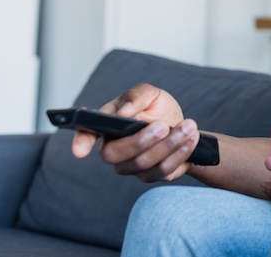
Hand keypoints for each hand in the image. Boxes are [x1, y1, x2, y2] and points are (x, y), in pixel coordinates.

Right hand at [70, 83, 199, 182]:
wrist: (183, 125)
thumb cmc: (158, 109)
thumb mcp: (151, 94)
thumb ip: (136, 96)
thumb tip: (124, 112)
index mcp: (107, 126)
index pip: (85, 134)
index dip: (81, 142)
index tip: (80, 151)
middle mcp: (114, 150)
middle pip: (115, 155)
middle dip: (142, 141)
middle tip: (164, 125)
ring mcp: (131, 167)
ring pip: (143, 163)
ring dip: (170, 144)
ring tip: (188, 127)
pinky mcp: (151, 176)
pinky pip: (163, 171)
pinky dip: (180, 153)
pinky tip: (190, 139)